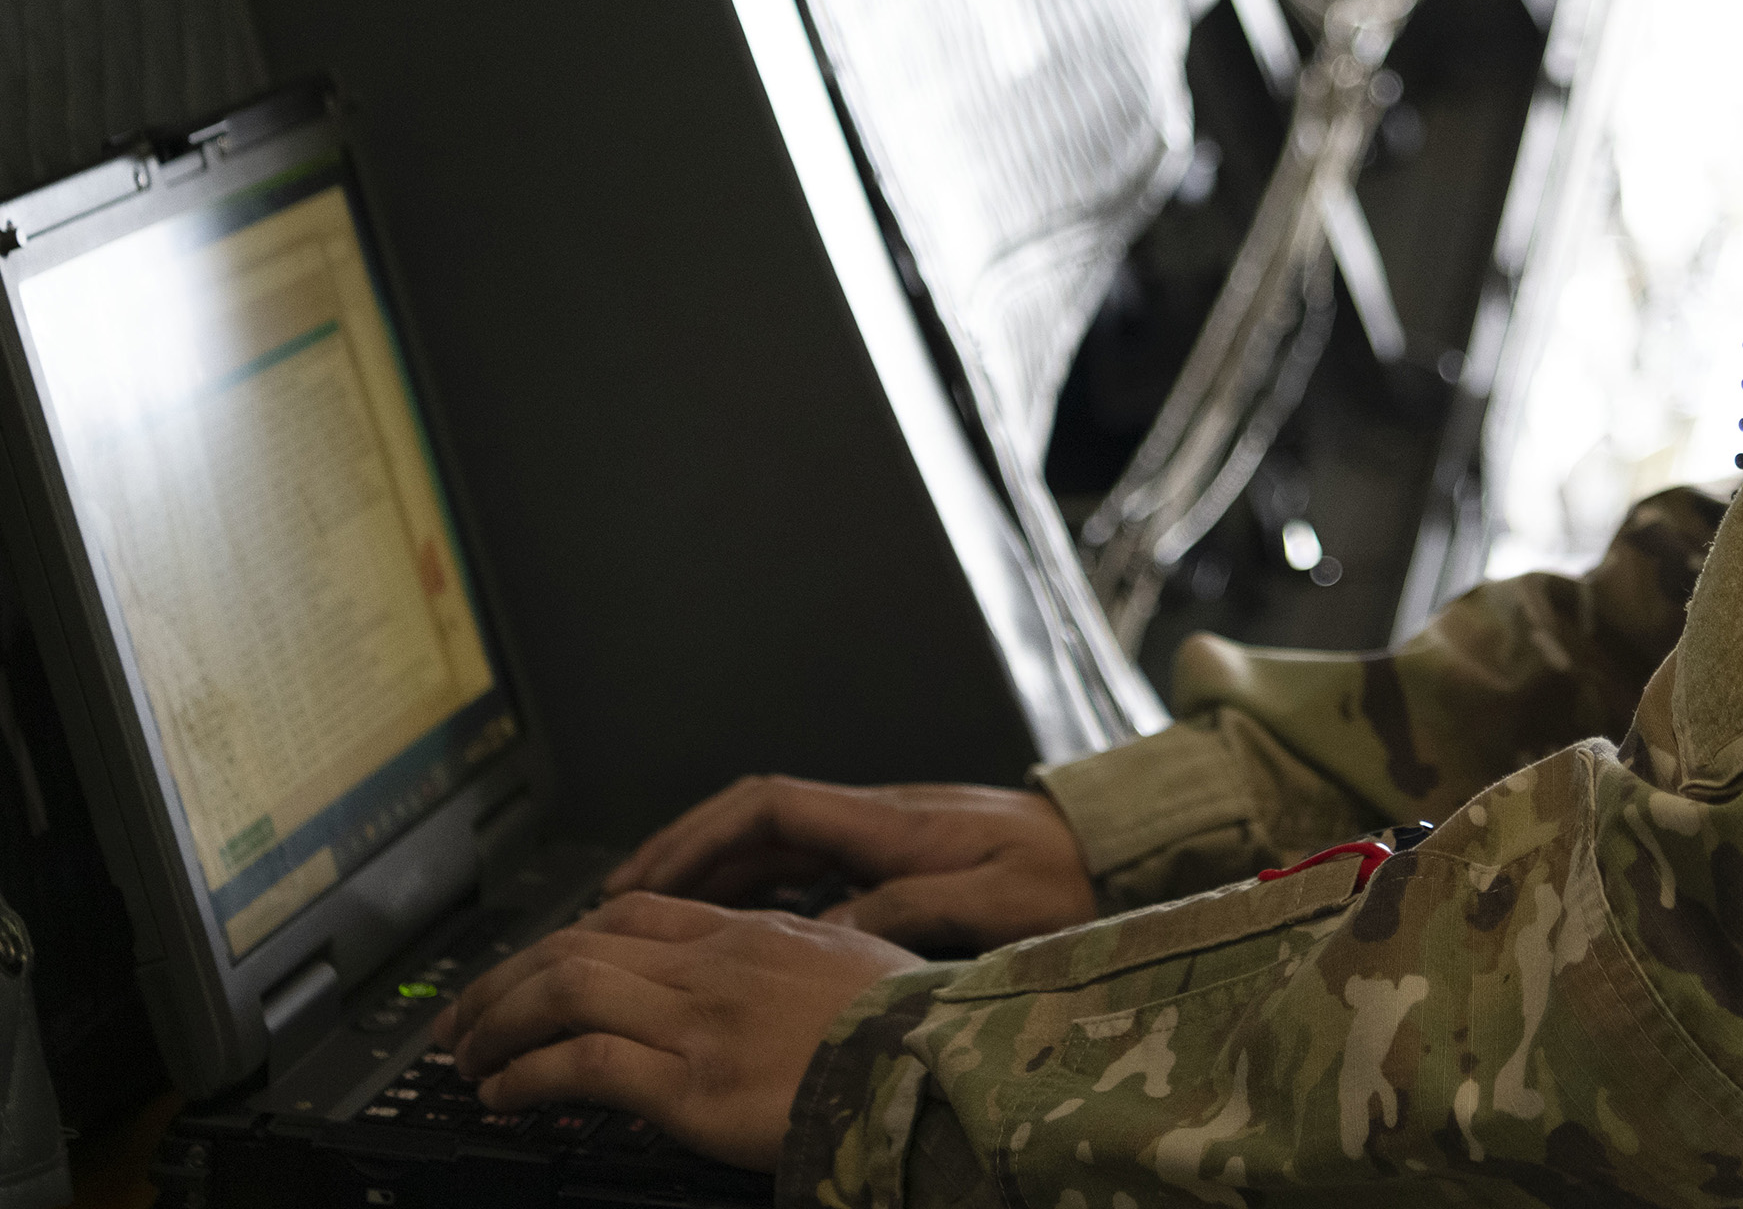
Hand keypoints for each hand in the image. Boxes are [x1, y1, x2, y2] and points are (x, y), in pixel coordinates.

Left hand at [433, 893, 917, 1168]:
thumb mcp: (850, 966)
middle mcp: (713, 963)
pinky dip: (528, 1075)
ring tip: (467, 1057)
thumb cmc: (912, 1029)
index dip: (566, 938)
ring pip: (566, 990)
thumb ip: (794, 961)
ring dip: (499, 1023)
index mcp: (751, 932)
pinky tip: (504, 1094)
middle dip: (505, 980)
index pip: (630, 915)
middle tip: (464, 1018)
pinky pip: (583, 1063)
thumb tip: (768, 977)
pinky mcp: (690, 1082)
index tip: (532, 970)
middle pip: (579, 943)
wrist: (937, 1065)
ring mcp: (698, 1019)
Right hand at [609, 777, 1097, 953]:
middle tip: (618, 904)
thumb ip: (907, 908)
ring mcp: (888, 836)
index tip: (645, 877)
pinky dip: (759, 888)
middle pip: (754, 822)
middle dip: (681, 854)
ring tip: (656, 920)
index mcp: (892, 822)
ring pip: (775, 844)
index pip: (769, 807)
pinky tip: (738, 926)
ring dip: (712, 873)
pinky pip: (807, 864)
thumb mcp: (995, 901)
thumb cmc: (1073, 878)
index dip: (697, 837)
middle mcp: (879, 819)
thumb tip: (820, 935)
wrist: (1125, 854)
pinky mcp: (902, 858)